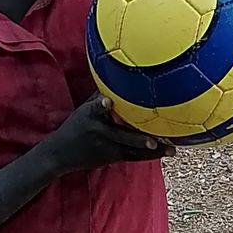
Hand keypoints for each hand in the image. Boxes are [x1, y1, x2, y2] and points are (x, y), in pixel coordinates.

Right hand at [47, 93, 168, 172]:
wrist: (61, 154)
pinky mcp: (113, 158)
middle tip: (155, 141)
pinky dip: (149, 154)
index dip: (101, 104)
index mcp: (91, 117)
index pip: (95, 108)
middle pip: (122, 137)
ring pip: (133, 151)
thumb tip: (117, 74)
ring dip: (153, 151)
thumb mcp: (83, 110)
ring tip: (171, 149)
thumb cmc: (75, 127)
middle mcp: (101, 133)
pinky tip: (165, 152)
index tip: (106, 101)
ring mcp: (108, 148)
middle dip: (139, 139)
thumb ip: (100, 96)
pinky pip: (134, 157)